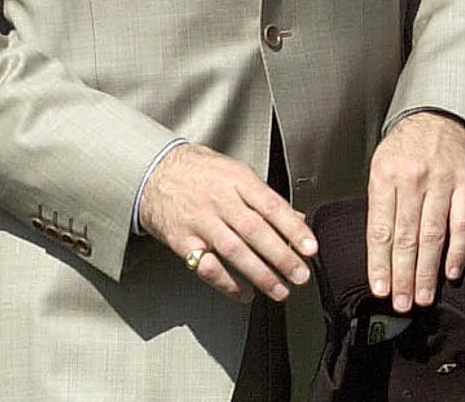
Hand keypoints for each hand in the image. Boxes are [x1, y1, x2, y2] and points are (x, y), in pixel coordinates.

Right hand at [138, 142, 316, 303]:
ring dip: (260, 274)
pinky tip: (245, 293)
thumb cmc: (199, 171)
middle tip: (300, 276)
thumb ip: (263, 197)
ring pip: (234, 251)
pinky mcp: (183, 240)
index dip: (293, 228)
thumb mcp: (234, 171)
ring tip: (280, 291)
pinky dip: (228, 283)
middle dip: (281, 257)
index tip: (311, 248)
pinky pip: (208, 267)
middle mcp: (219, 199)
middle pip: (255, 231)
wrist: (153, 171)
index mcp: (236, 178)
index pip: (271, 205)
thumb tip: (296, 219)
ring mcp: (200, 220)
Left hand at [367, 112, 464, 312]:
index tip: (379, 288)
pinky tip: (450, 273)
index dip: (379, 262)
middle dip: (402, 275)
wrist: (439, 113)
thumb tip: (378, 247)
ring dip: (427, 271)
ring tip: (422, 296)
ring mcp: (441, 182)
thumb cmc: (406, 144)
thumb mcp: (381, 163)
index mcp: (385, 174)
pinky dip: (457, 251)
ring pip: (432, 235)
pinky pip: (462, 224)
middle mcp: (412, 178)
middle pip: (406, 237)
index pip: (379, 227)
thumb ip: (380, 201)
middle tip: (401, 302)